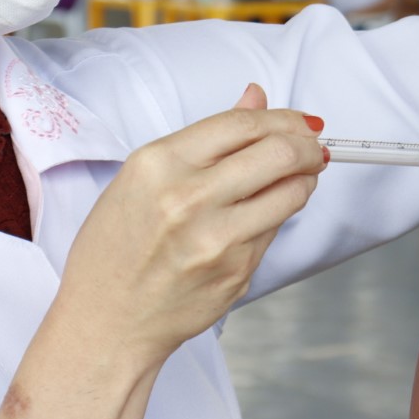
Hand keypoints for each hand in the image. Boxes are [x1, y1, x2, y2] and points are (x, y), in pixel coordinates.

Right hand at [55, 84, 326, 364]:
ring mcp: (216, 238)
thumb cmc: (117, 248)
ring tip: (298, 177)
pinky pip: (275, 229)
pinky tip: (264, 214)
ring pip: (291, 192)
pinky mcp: (237, 270)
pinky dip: (280, 215)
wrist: (105, 321)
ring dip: (305, 179)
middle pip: (278, 152)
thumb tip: (256, 97)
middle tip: (313, 147)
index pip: (242, 123)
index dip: (282, 117)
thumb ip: (208, 138)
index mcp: (158, 163)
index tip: (298, 122)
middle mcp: (188, 197)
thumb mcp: (143, 178)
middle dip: (308, 145)